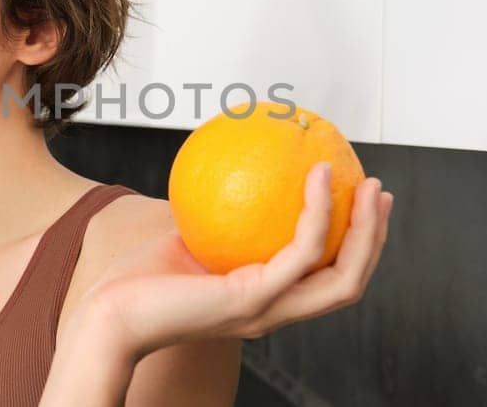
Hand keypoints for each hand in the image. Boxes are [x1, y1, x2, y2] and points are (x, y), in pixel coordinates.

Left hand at [80, 163, 393, 357]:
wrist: (108, 315)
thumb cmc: (138, 280)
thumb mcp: (188, 239)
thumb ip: (217, 217)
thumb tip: (229, 171)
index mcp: (265, 300)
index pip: (325, 279)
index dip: (354, 247)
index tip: (361, 203)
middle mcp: (275, 311)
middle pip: (349, 282)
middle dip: (374, 239)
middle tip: (378, 191)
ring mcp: (267, 309)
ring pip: (342, 276)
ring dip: (365, 231)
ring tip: (367, 187)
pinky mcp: (252, 298)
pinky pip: (301, 251)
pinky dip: (318, 213)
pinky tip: (317, 176)